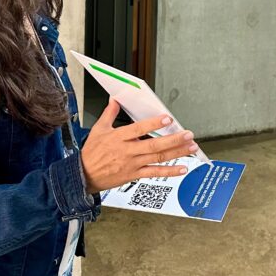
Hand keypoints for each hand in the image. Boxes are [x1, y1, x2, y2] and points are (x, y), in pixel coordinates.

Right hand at [80, 98, 197, 193]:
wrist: (83, 176)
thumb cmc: (91, 153)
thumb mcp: (98, 130)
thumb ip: (109, 114)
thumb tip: (114, 99)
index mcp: (119, 138)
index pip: (138, 129)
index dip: (154, 124)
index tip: (167, 119)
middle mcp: (128, 151)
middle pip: (154, 145)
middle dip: (173, 140)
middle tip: (188, 134)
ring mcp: (133, 164)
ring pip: (158, 158)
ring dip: (177, 153)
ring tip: (191, 147)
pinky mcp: (135, 175)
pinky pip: (154, 173)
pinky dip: (169, 172)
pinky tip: (182, 168)